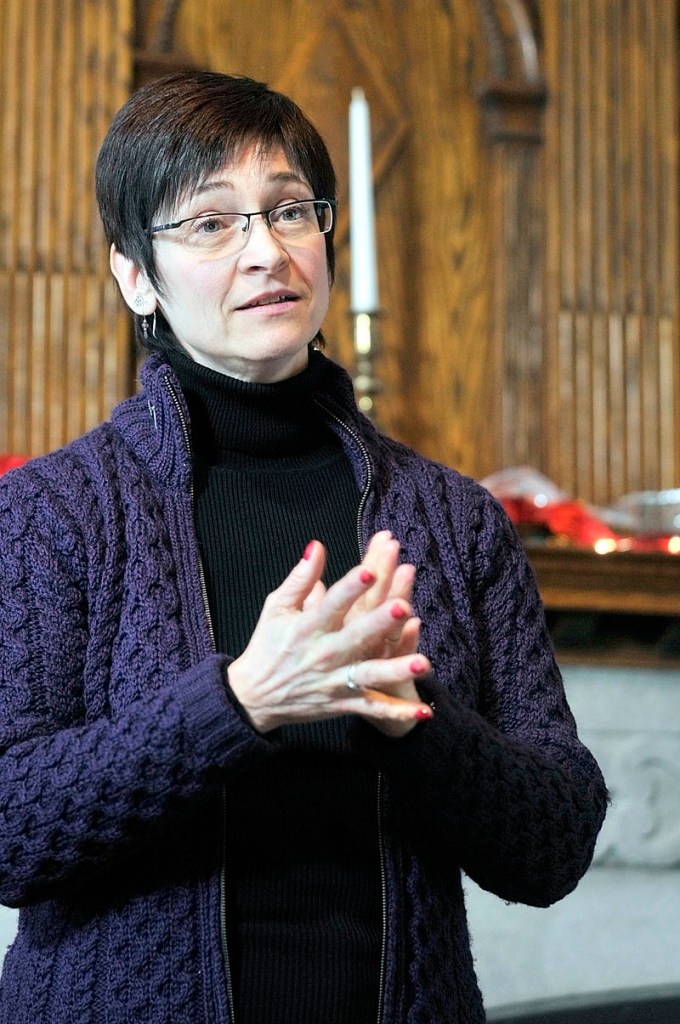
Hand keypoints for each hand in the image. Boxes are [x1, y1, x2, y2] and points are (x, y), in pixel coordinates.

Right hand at [226, 539, 432, 733]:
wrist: (253, 697)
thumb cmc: (267, 645)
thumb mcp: (276, 607)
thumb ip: (300, 578)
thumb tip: (317, 546)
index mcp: (307, 627)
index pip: (331, 604)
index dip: (350, 588)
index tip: (370, 571)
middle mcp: (323, 654)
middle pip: (356, 636)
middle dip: (380, 622)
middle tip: (403, 606)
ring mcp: (334, 682)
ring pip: (369, 675)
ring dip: (396, 670)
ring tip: (424, 662)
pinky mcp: (342, 704)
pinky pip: (373, 709)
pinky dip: (397, 713)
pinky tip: (423, 712)